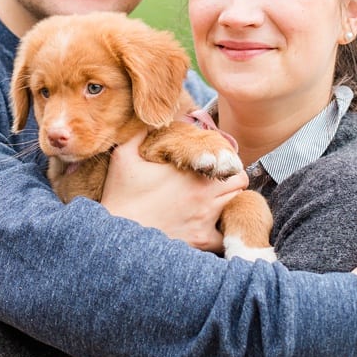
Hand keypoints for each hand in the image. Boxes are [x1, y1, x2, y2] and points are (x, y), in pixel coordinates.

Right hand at [100, 132, 246, 250]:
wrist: (117, 234)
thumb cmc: (120, 195)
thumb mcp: (123, 157)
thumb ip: (138, 133)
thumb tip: (147, 116)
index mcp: (192, 173)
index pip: (231, 162)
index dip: (225, 161)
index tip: (213, 165)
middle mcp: (205, 195)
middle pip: (239, 183)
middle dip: (230, 180)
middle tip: (215, 182)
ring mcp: (205, 219)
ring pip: (235, 206)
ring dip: (227, 203)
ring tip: (210, 203)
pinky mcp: (200, 239)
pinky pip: (225, 237)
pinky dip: (221, 233)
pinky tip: (207, 228)